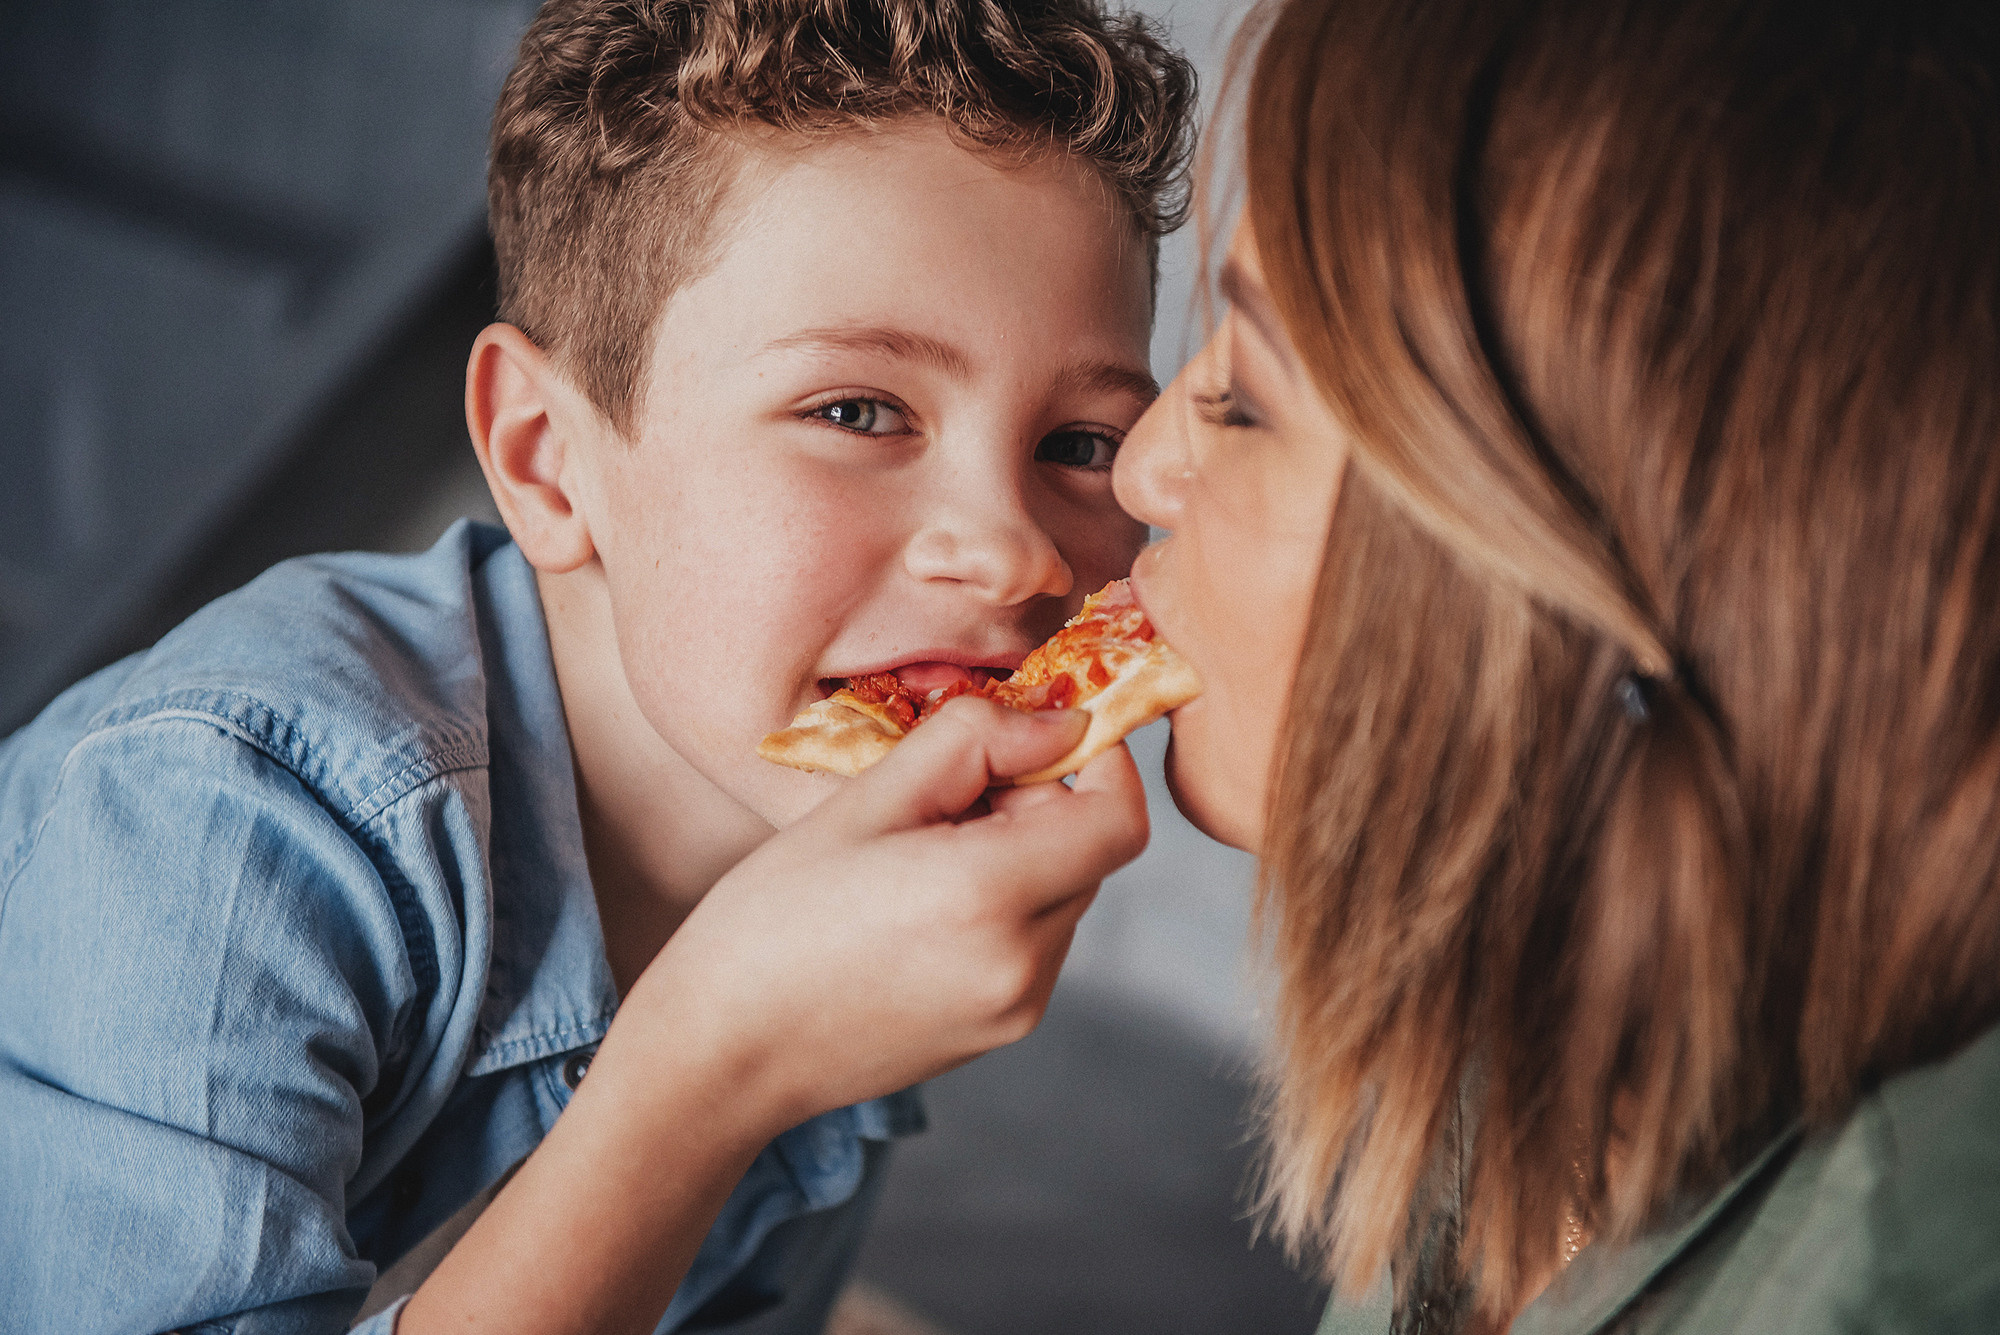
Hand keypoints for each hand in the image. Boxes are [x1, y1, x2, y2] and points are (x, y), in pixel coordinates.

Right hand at [607, 696, 1150, 1136]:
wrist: (722, 1052)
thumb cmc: (771, 918)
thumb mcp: (864, 801)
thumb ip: (973, 744)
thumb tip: (1063, 721)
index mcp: (989, 896)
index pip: (1120, 821)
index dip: (1102, 766)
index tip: (1045, 737)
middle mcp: (1022, 963)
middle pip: (1089, 855)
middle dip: (1038, 807)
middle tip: (942, 797)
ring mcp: (1017, 1009)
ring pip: (1063, 898)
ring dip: (1019, 859)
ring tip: (916, 859)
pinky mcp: (1000, 1032)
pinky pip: (1035, 944)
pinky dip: (1003, 908)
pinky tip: (917, 909)